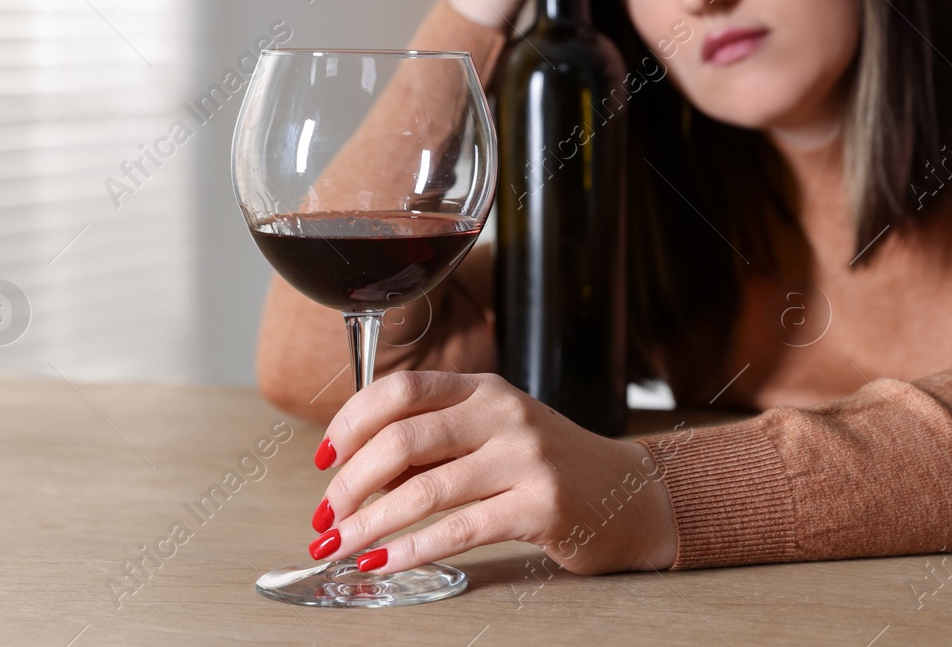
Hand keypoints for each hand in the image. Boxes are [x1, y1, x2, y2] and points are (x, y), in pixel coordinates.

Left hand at [305, 370, 677, 576]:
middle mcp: (504, 414)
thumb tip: (354, 474)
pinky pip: (460, 530)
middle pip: (403, 438)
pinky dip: (411, 551)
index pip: (401, 388)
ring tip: (341, 547)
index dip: (350, 423)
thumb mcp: (492, 435)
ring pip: (425, 488)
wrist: (628, 495)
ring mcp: (526, 458)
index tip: (323, 460)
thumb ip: (433, 444)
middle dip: (350, 484)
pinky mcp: (541, 506)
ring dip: (370, 524)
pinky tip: (384, 564)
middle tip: (326, 518)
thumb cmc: (547, 467)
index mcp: (483, 388)